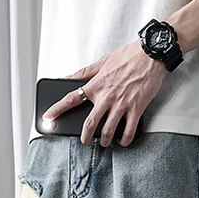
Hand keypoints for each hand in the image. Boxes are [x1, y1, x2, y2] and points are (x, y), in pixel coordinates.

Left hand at [42, 41, 166, 146]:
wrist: (151, 55)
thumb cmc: (128, 56)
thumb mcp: (102, 61)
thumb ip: (85, 72)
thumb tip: (69, 77)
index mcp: (96, 85)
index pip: (71, 99)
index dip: (57, 109)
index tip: (48, 117)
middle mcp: (106, 97)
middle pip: (89, 123)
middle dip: (84, 137)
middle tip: (84, 141)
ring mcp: (121, 104)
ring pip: (107, 131)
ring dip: (104, 141)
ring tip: (104, 142)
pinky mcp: (136, 109)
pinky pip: (128, 131)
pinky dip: (123, 140)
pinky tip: (122, 140)